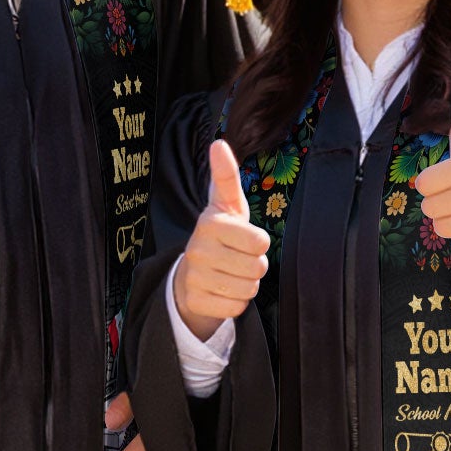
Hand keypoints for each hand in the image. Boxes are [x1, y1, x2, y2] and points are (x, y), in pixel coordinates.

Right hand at [172, 138, 269, 341]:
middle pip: (257, 267)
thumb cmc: (220, 235)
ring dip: (246, 284)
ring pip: (248, 289)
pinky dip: (235, 302)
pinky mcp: (195, 301)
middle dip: (255, 266)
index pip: (260, 241)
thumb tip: (218, 143)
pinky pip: (236, 307)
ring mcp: (194, 277)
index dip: (259, 243)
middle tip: (238, 259)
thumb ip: (226, 176)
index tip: (244, 238)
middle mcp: (198, 249)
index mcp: (210, 223)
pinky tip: (222, 291)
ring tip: (230, 274)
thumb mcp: (226, 205)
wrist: (190, 275)